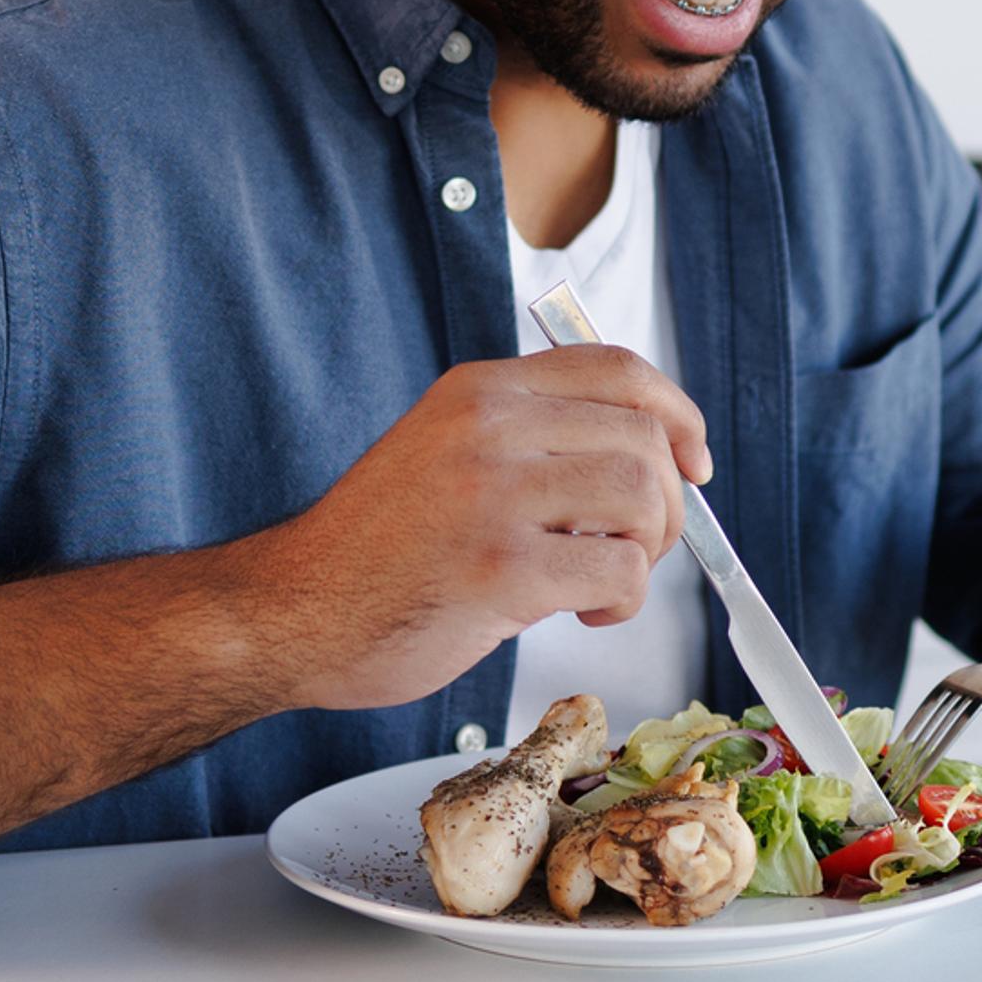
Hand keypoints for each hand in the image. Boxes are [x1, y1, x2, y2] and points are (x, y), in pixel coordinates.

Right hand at [255, 347, 712, 714]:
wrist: (289, 613)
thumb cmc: (372, 554)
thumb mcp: (444, 456)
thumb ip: (530, 444)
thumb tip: (648, 462)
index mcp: (478, 391)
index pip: (617, 368)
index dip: (677, 414)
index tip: (692, 462)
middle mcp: (487, 427)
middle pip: (645, 435)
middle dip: (668, 503)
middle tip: (637, 549)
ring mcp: (491, 494)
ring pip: (642, 495)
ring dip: (646, 552)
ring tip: (603, 583)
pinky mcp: (498, 568)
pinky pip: (617, 571)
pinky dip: (621, 602)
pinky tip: (581, 613)